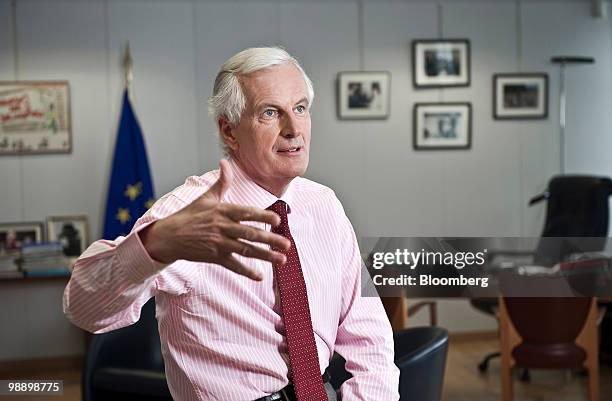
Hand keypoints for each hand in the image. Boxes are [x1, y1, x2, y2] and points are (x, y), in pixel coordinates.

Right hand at [141, 159, 289, 279]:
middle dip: (270, 239)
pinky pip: (234, 265)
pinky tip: (260, 275)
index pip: (246, 213)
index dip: (262, 216)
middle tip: (287, 244)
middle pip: (250, 234)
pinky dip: (247, 271)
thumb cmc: (190, 215)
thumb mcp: (206, 197)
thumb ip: (221, 181)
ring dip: (265, 256)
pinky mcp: (215, 257)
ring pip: (246, 250)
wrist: (169, 236)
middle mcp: (223, 227)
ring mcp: (219, 244)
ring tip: (282, 260)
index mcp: (223, 211)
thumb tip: (225, 162)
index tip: (278, 220)